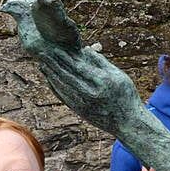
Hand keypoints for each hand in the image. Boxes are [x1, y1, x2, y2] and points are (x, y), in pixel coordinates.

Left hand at [0, 0, 147, 136]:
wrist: (128, 123)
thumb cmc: (126, 97)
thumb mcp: (120, 77)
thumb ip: (102, 63)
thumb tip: (85, 49)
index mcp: (102, 82)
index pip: (78, 66)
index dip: (64, 56)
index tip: (54, 46)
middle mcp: (91, 93)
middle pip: (67, 75)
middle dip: (53, 63)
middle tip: (41, 51)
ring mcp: (84, 104)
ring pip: (62, 86)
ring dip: (50, 74)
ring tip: (42, 63)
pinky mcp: (79, 112)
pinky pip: (63, 97)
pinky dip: (54, 87)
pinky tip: (48, 78)